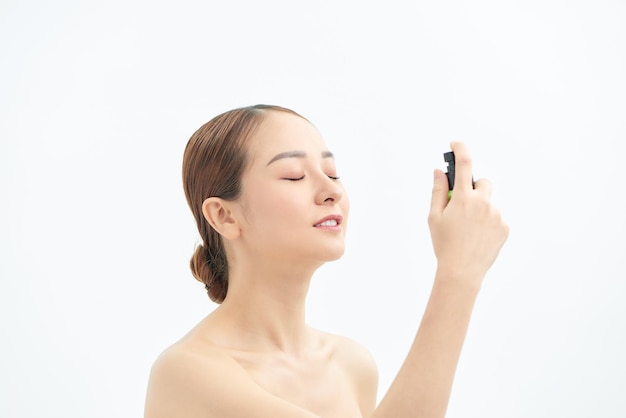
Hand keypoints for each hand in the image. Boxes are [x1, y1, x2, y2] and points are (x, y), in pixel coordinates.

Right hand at [428, 142, 508, 286]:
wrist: (462, 272)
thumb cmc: (444, 244)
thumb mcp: (434, 217)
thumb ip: (438, 191)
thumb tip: (440, 171)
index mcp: (463, 199)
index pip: (465, 164)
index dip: (460, 149)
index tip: (455, 144)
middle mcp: (483, 203)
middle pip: (482, 182)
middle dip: (472, 188)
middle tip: (460, 204)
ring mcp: (497, 215)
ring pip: (489, 201)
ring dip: (480, 207)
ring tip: (468, 228)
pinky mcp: (505, 227)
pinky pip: (496, 216)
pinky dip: (487, 221)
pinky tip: (477, 236)